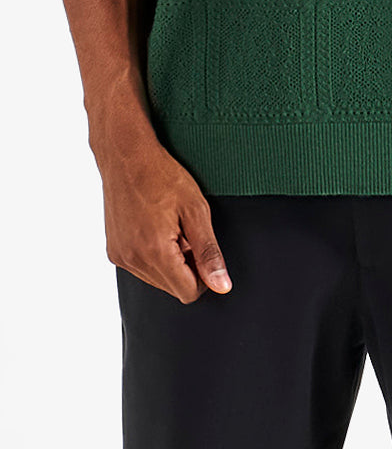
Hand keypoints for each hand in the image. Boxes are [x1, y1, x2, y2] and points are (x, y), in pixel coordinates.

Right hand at [100, 127, 232, 302]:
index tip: (200, 249)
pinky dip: (152, 256)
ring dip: (169, 262)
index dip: (202, 276)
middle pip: (172, 289)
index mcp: (155, 251)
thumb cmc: (161, 176)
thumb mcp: (196, 211)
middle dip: (185, 268)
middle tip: (185, 233)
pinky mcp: (113, 251)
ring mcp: (120, 256)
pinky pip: (141, 269)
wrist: (126, 155)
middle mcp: (132, 259)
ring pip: (157, 281)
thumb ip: (209, 253)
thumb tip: (221, 286)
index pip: (188, 293)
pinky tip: (154, 229)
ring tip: (168, 228)